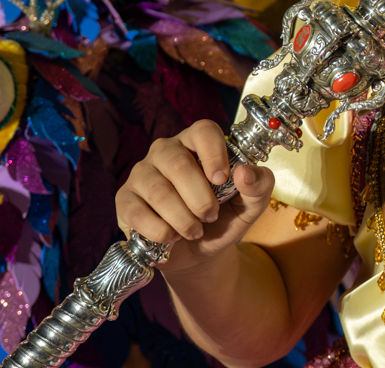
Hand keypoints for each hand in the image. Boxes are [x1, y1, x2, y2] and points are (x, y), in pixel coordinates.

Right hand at [114, 119, 274, 274]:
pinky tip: (171, 237)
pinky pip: (137, 212)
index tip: (222, 179)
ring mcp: (142, 173)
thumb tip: (244, 172)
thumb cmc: (225, 217)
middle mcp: (166, 151)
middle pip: (179, 165)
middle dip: (199, 198)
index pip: (203, 131)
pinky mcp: (125, 199)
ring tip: (195, 231)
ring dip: (182, 218)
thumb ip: (259, 185)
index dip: (214, 153)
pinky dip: (159, 231)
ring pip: (159, 191)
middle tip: (211, 216)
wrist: (199, 252)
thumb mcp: (251, 204)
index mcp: (198, 143)